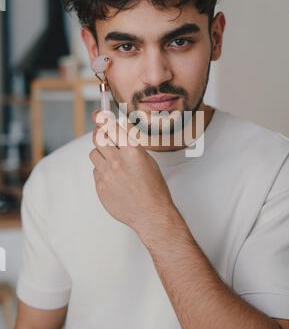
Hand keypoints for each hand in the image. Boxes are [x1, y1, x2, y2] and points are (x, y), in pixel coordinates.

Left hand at [89, 110, 175, 237]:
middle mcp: (117, 161)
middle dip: (99, 134)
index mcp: (132, 151)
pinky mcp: (100, 187)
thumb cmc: (154, 188)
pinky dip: (102, 171)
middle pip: (97, 138)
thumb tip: (121, 134)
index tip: (97, 113)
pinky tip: (114, 179)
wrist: (151, 214)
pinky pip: (96, 172)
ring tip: (112, 162)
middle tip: (103, 134)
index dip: (101, 117)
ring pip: (93, 154)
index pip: (111, 127)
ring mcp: (106, 175)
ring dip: (100, 154)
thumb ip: (132, 146)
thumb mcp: (148, 160)